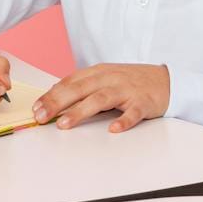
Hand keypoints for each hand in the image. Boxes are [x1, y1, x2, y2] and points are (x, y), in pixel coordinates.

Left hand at [35, 63, 170, 132]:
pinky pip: (133, 112)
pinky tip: (114, 129)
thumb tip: (55, 95)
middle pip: (80, 89)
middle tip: (41, 116)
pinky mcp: (144, 102)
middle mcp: (110, 78)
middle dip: (58, 102)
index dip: (51, 94)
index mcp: (98, 72)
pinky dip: (124, 120)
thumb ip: (83, 85)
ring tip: (65, 124)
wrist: (167, 80)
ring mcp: (127, 90)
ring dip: (81, 111)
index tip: (35, 108)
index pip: (70, 82)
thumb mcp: (105, 78)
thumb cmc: (132, 81)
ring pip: (101, 99)